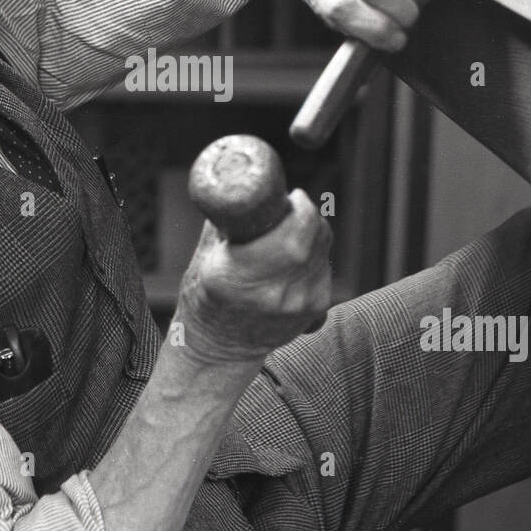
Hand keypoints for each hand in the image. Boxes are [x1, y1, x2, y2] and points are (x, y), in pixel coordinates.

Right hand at [172, 190, 331, 365]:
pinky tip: (292, 260)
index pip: (295, 235)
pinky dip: (315, 253)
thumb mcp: (206, 254)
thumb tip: (245, 181)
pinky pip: (325, 266)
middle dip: (306, 214)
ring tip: (285, 236)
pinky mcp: (316, 310)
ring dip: (311, 233)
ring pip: (323, 249)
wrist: (220, 349)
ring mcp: (299, 306)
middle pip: (314, 237)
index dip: (301, 208)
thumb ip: (229, 218)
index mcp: (239, 278)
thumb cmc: (205, 297)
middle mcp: (275, 295)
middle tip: (289, 209)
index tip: (292, 196)